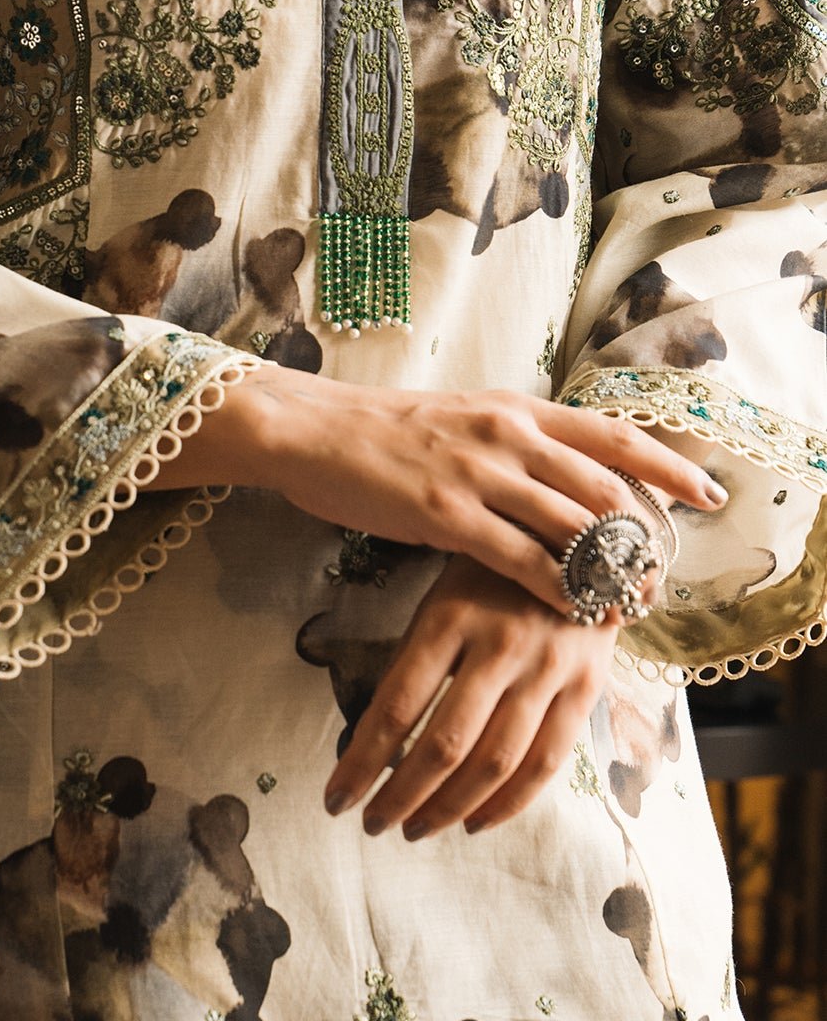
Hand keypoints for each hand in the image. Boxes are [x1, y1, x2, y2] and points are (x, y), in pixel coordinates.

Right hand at [147, 361, 720, 622]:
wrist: (311, 429)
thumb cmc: (384, 432)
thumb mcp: (464, 419)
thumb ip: (516, 442)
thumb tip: (566, 473)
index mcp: (516, 408)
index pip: (613, 434)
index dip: (668, 465)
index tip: (708, 493)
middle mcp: (508, 432)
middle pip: (606, 486)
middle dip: (644, 537)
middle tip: (662, 576)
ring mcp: (478, 471)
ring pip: (571, 524)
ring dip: (608, 570)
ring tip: (629, 604)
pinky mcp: (444, 513)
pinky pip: (520, 558)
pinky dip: (556, 589)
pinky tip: (571, 613)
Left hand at [322, 552, 620, 836]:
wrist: (583, 536)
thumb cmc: (492, 570)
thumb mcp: (442, 595)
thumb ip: (416, 658)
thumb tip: (374, 734)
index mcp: (450, 616)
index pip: (396, 706)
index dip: (362, 761)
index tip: (337, 797)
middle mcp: (500, 645)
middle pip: (444, 744)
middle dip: (401, 795)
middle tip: (371, 824)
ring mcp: (548, 669)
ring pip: (494, 762)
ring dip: (449, 808)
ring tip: (414, 829)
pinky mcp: (586, 688)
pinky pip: (546, 762)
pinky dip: (508, 803)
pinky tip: (475, 822)